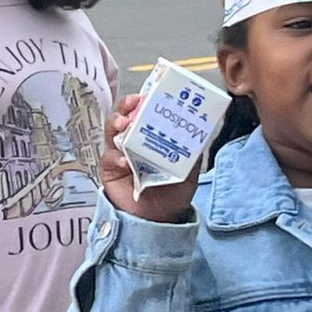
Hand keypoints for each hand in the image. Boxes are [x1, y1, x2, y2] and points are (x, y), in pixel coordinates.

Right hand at [99, 94, 201, 223]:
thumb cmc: (172, 191)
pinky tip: (125, 160)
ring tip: (124, 125)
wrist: (159, 218)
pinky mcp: (109, 169)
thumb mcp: (189, 169)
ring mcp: (118, 153)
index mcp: (150, 136)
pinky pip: (108, 158)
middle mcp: (132, 140)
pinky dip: (116, 157)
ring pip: (111, 132)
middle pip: (123, 116)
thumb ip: (192, 151)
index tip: (148, 94)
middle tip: (133, 104)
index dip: (143, 101)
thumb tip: (203, 132)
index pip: (143, 112)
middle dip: (125, 107)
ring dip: (116, 124)